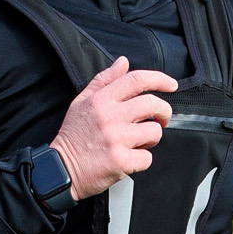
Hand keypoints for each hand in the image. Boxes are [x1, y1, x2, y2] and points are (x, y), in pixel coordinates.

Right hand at [49, 57, 176, 199]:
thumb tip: (123, 63)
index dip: (159, 80)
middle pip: (152, 104)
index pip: (137, 80)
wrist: (61, 170)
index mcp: (101, 100)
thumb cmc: (73, 137)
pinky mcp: (121, 162)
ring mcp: (116, 139)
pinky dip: (142, 160)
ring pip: (154, 132)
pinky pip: (147, 158)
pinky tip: (130, 158)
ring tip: (139, 141)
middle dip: (164, 111)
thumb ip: (104, 80)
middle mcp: (110, 117)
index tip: (171, 85)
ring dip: (152, 137)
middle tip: (161, 118)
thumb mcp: (82, 101)